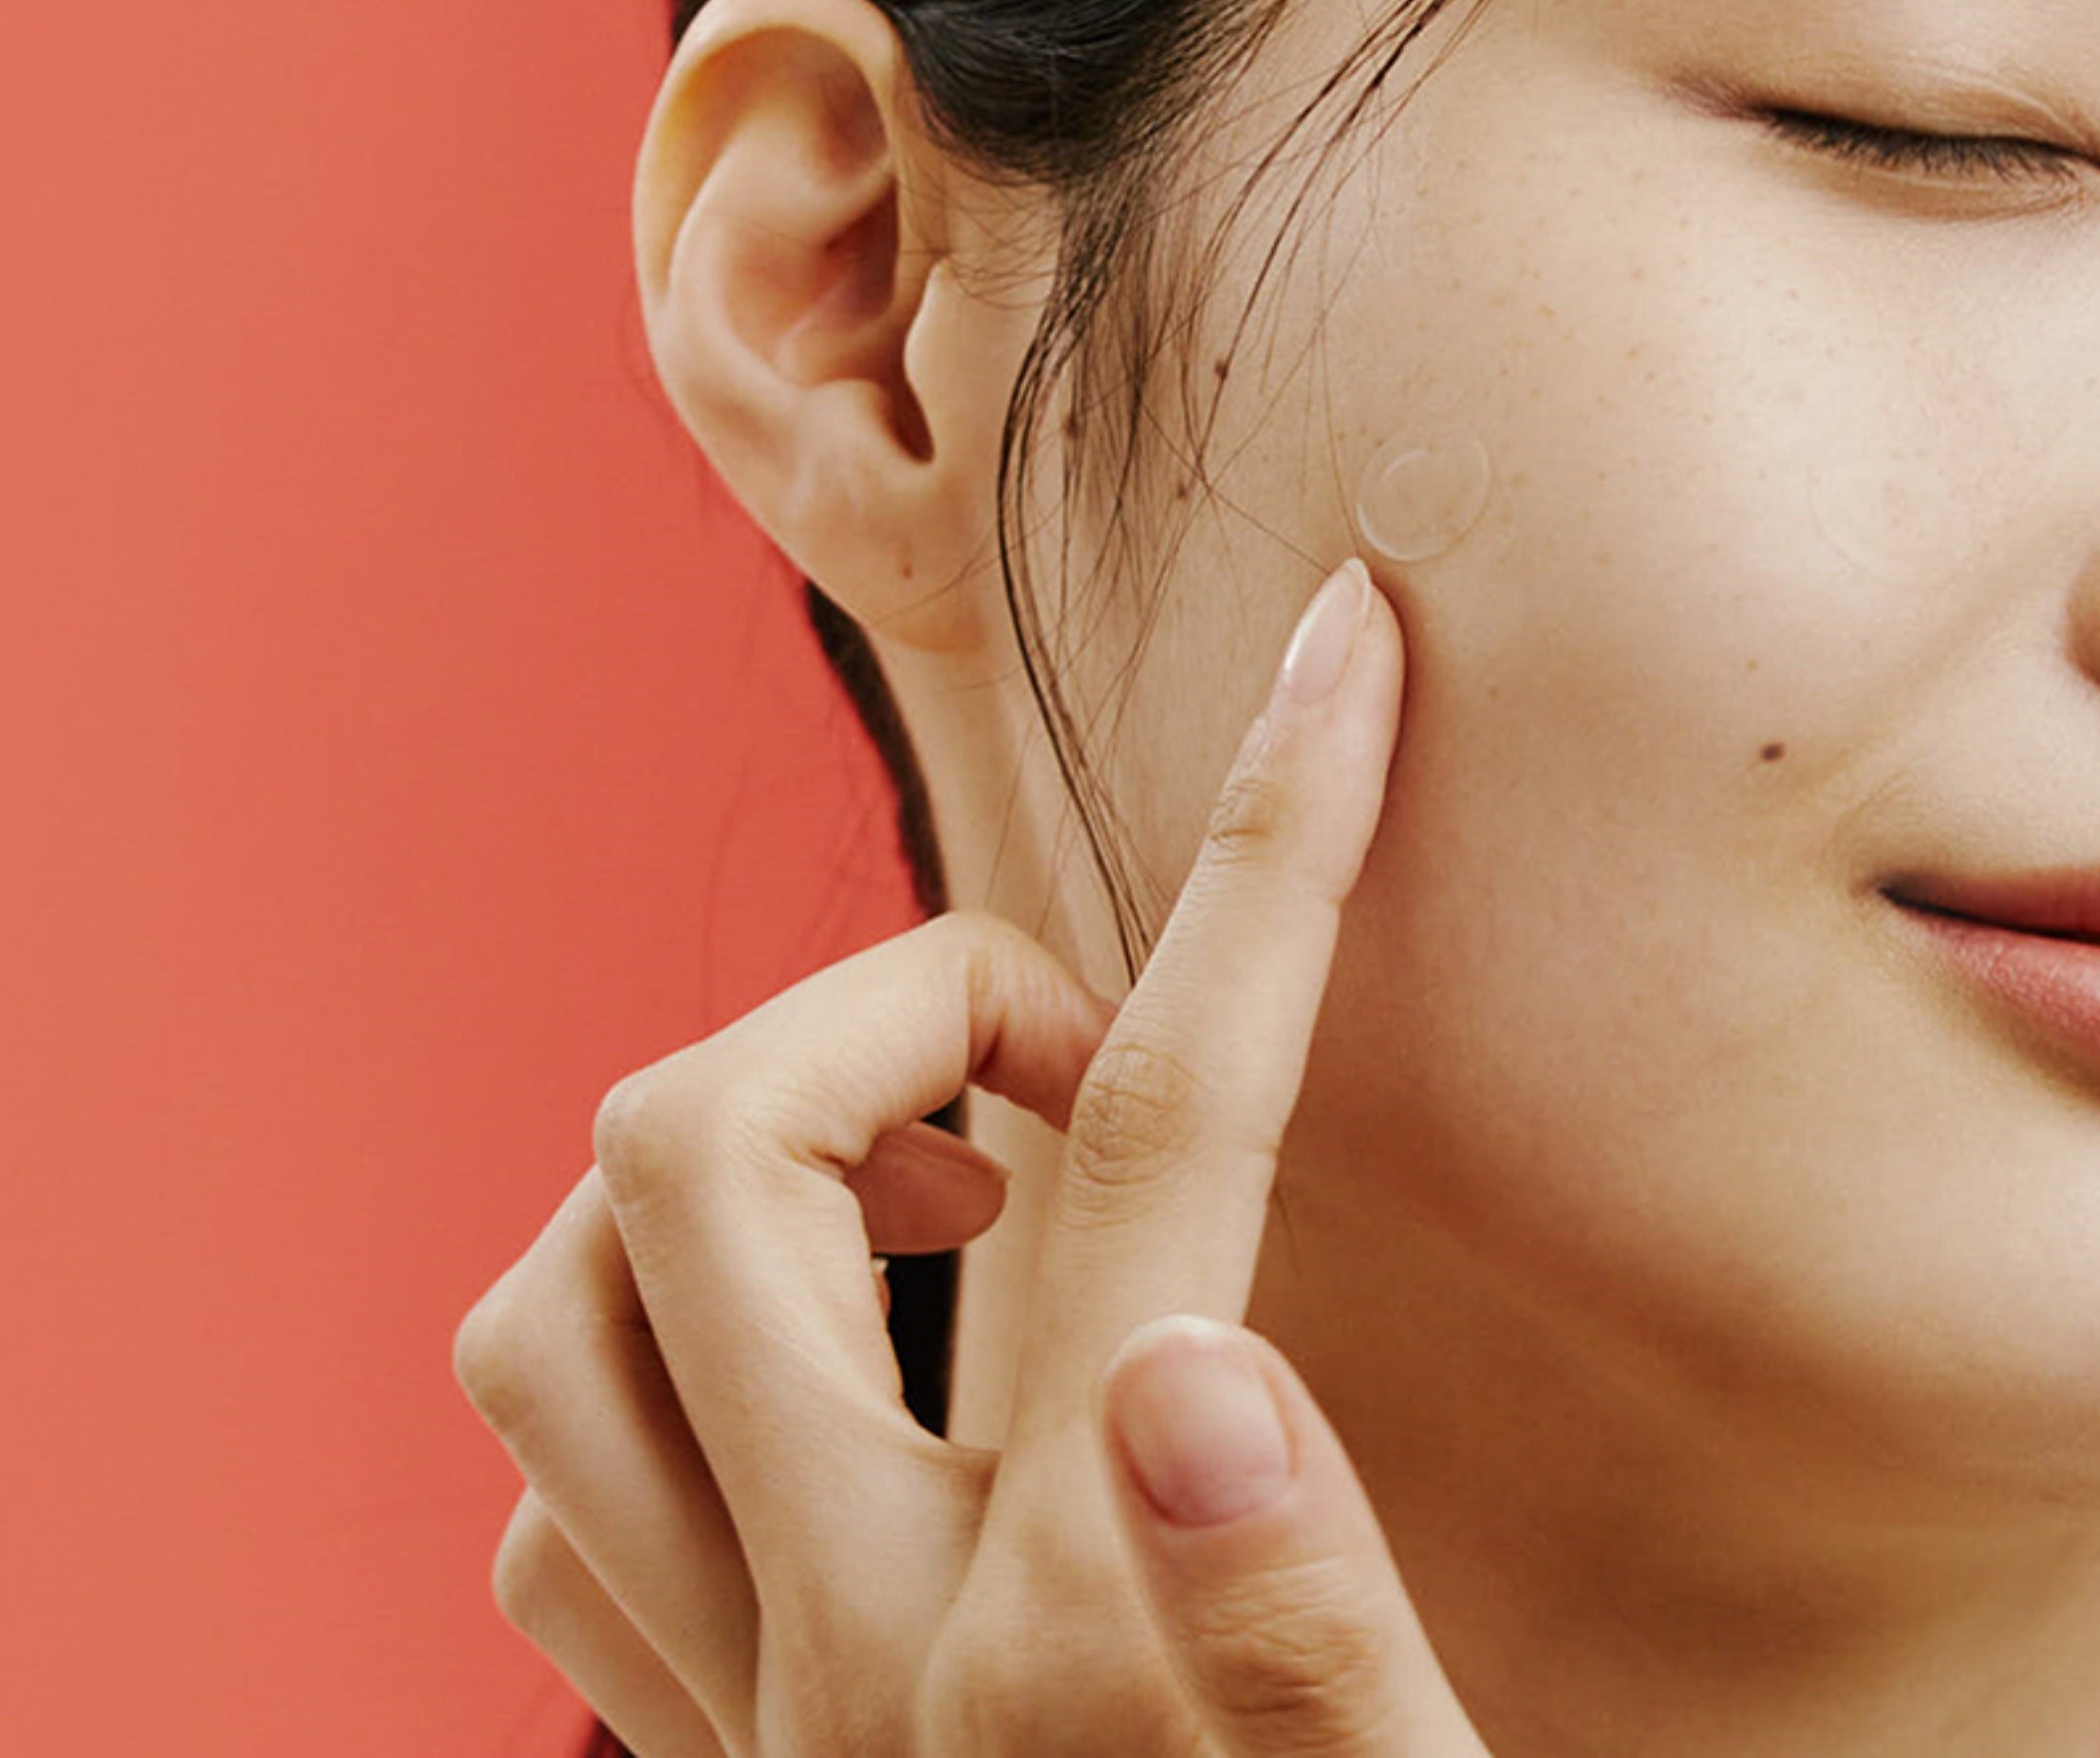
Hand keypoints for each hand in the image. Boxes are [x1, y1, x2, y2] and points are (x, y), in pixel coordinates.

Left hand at [453, 554, 1492, 1754]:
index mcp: (1085, 1630)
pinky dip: (652, 1362)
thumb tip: (1184, 1362)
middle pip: (710, 1155)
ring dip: (723, 1163)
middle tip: (1078, 1074)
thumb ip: (1303, 1629)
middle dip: (898, 1004)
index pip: (1177, 1123)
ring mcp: (739, 1716)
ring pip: (547, 1310)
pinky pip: (549, 1484)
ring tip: (933, 1194)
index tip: (1351, 649)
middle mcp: (853, 1656)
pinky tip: (826, 1386)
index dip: (1280, 844)